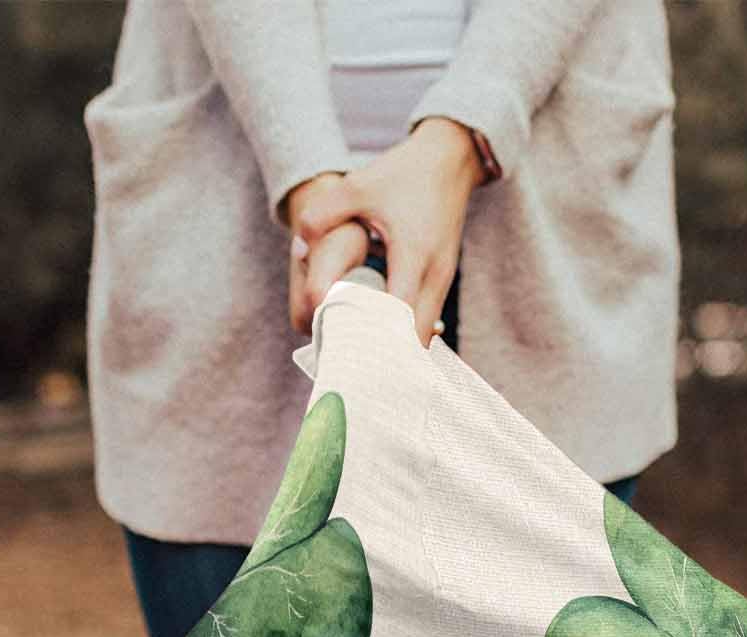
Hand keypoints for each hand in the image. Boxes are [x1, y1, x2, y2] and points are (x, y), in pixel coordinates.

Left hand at [287, 118, 485, 346]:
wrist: (449, 159)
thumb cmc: (403, 174)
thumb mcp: (358, 186)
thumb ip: (322, 214)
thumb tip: (298, 249)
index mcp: (413, 255)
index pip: (398, 318)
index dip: (375, 342)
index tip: (349, 358)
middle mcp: (434, 275)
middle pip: (415, 339)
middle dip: (386, 357)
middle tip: (352, 368)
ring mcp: (443, 281)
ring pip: (422, 334)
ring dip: (396, 347)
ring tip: (362, 358)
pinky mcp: (442, 281)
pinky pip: (424, 320)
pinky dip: (404, 333)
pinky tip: (378, 337)